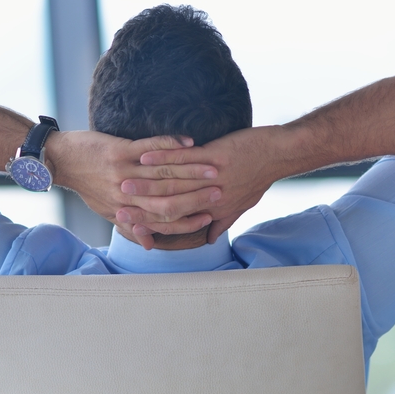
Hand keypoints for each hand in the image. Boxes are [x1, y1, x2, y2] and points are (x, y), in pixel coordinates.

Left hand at [46, 130, 221, 246]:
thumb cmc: (87, 186)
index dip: (187, 220)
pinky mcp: (118, 150)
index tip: (208, 217)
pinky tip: (190, 142)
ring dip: (191, 170)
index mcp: (125, 211)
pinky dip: (171, 144)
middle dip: (196, 196)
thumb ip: (131, 226)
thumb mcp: (107, 211)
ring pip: (163, 174)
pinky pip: (150, 147)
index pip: (162, 220)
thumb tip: (150, 245)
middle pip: (168, 198)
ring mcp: (122, 171)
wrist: (61, 161)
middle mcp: (125, 195)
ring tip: (213, 169)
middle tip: (220, 192)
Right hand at [117, 126, 292, 243]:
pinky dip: (162, 157)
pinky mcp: (214, 158)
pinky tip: (144, 155)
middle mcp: (209, 199)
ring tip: (121, 180)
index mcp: (212, 211)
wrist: (278, 155)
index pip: (175, 220)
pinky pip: (183, 160)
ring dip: (145, 182)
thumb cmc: (259, 177)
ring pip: (172, 184)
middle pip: (168, 205)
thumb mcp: (241, 204)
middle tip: (115, 204)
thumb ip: (222, 222)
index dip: (150, 222)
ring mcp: (210, 179)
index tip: (127, 222)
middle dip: (140, 204)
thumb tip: (209, 239)